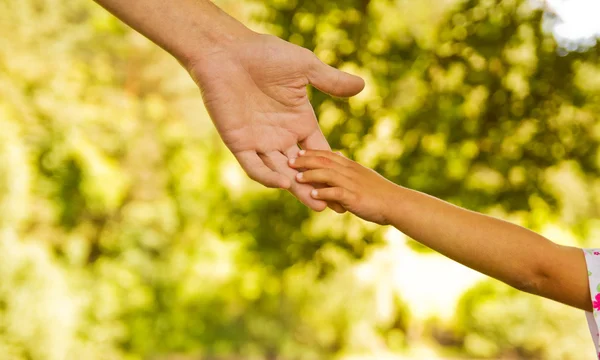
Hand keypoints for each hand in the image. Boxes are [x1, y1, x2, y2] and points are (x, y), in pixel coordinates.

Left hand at [188, 32, 364, 210]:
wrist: (227, 52)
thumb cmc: (265, 54)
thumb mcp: (304, 67)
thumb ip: (330, 81)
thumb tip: (361, 85)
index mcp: (299, 121)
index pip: (319, 150)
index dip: (332, 167)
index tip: (349, 185)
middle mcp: (281, 135)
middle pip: (302, 169)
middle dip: (317, 187)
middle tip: (335, 207)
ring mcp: (260, 141)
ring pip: (280, 172)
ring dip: (297, 189)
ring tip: (316, 204)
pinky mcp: (239, 143)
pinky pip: (255, 166)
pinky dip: (268, 176)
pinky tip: (284, 184)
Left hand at [288, 150, 399, 223]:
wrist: (396, 203)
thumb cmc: (379, 192)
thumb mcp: (362, 175)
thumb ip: (348, 167)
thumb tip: (336, 155)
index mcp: (351, 166)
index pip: (328, 155)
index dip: (312, 153)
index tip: (298, 152)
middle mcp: (350, 172)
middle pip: (324, 161)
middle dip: (306, 161)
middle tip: (290, 161)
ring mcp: (353, 184)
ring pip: (328, 175)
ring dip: (311, 176)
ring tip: (297, 178)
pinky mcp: (355, 197)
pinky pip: (337, 192)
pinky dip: (324, 193)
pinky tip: (312, 195)